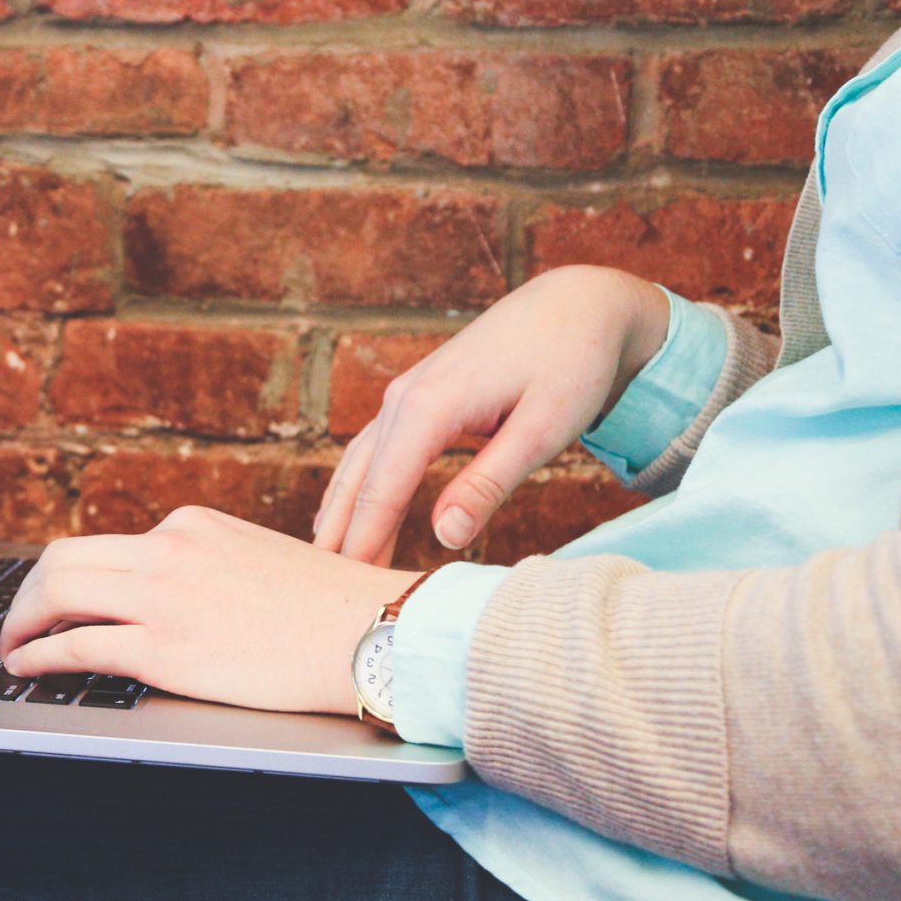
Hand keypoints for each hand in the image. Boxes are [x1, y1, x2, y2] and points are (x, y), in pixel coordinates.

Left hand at [0, 506, 410, 714]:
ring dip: (20, 623)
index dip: (66, 577)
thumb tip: (166, 599)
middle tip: (16, 624)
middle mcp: (167, 549)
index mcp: (189, 526)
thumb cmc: (326, 612)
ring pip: (56, 595)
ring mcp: (162, 596)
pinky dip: (38, 656)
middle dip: (27, 595)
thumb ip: (204, 569)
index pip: (104, 545)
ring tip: (11, 649)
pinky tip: (26, 668)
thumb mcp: (253, 561)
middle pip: (61, 559)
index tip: (51, 600)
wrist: (370, 634)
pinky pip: (75, 647)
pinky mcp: (164, 649)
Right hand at [312, 265, 668, 565]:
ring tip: (325, 563)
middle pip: (359, 479)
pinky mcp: (418, 395)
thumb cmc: (570, 365)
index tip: (345, 590)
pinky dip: (358, 486)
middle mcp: (405, 398)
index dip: (363, 541)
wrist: (578, 304)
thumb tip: (444, 537)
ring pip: (359, 463)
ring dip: (341, 512)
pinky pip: (374, 449)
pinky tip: (348, 512)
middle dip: (342, 535)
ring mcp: (407, 393)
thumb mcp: (541, 429)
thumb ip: (488, 482)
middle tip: (322, 595)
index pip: (383, 489)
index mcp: (430, 406)